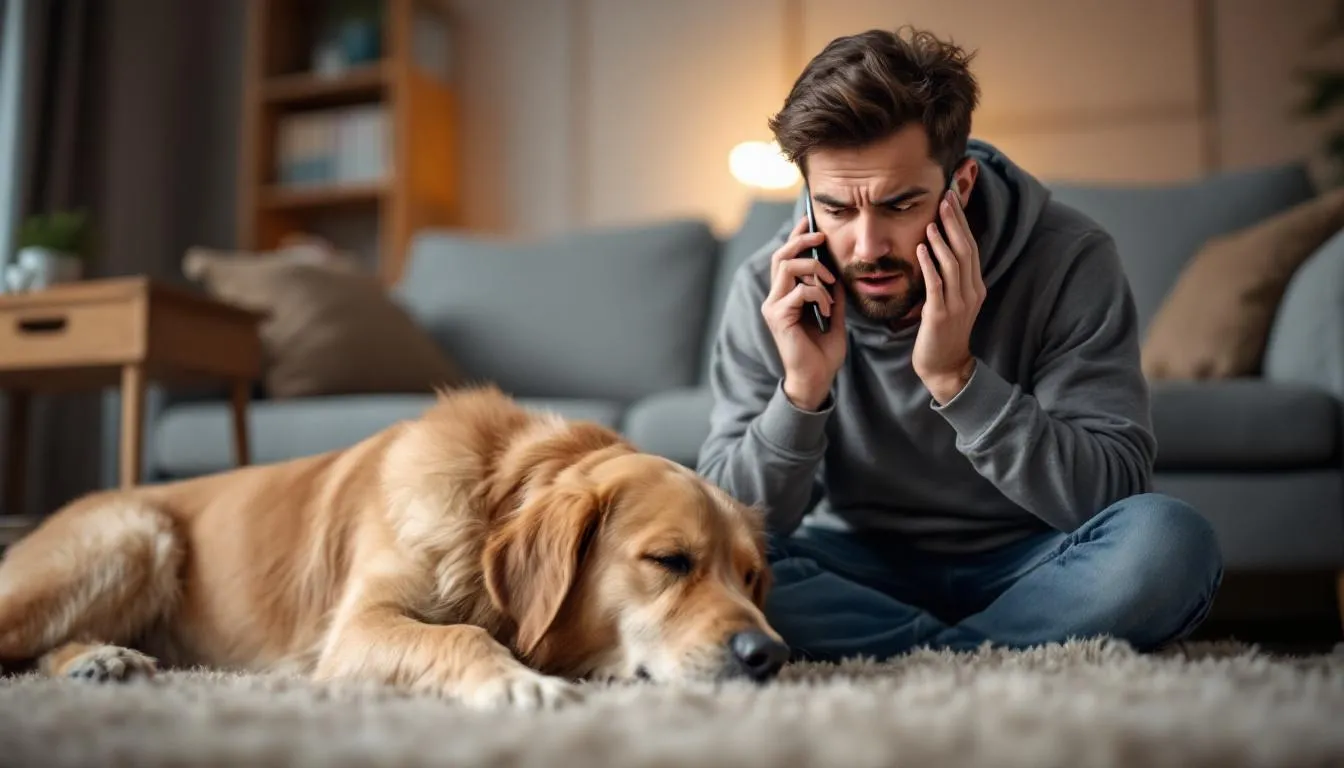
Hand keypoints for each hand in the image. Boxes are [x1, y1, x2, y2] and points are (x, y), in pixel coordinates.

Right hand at [761, 216, 847, 410]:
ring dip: (815, 270)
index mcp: (784, 296)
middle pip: (781, 256)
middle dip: (802, 242)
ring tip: (831, 285)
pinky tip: (827, 311)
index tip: (809, 221)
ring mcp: (774, 307)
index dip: (795, 237)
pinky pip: (800, 291)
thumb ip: (833, 294)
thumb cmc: (822, 351)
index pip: (784, 258)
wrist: (816, 378)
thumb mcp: (833, 315)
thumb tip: (838, 272)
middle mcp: (774, 298)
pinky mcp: (779, 317)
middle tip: (822, 238)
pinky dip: (819, 295)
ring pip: (788, 268)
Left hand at [914, 189, 983, 404]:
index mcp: (976, 287)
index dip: (962, 223)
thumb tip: (937, 251)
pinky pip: (936, 284)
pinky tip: (921, 248)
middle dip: (955, 223)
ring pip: (953, 264)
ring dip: (942, 240)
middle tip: (946, 198)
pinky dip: (929, 264)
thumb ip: (949, 279)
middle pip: (966, 250)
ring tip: (933, 219)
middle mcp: (971, 292)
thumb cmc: (943, 333)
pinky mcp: (940, 315)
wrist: (945, 366)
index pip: (971, 247)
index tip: (952, 200)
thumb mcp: (952, 302)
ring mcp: (958, 304)